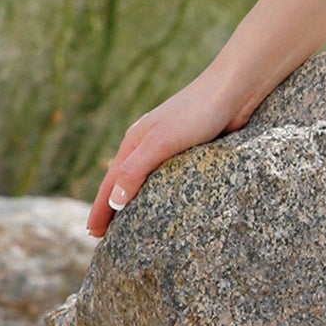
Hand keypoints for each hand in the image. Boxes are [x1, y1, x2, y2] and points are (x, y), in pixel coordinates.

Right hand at [86, 73, 247, 237]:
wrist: (233, 91)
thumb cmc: (196, 113)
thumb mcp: (161, 142)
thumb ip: (135, 170)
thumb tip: (114, 201)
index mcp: (135, 142)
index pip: (111, 182)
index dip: (101, 208)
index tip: (93, 233)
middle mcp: (147, 145)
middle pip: (123, 181)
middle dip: (112, 207)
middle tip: (104, 234)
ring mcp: (168, 148)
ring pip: (145, 180)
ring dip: (133, 200)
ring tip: (129, 224)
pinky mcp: (191, 150)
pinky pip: (168, 178)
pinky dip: (158, 193)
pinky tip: (165, 203)